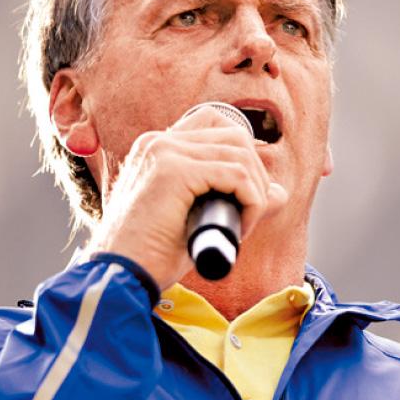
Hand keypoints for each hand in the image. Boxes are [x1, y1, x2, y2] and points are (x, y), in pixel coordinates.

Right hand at [87, 108, 287, 289]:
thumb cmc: (152, 254)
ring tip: (240, 226)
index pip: (216, 123)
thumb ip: (230, 197)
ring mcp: (164, 152)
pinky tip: (239, 228)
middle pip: (235, 136)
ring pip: (241, 156)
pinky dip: (251, 203)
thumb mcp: (196, 216)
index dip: (242, 155)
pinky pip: (237, 177)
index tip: (245, 193)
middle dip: (255, 175)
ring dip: (254, 193)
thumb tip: (279, 192)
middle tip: (248, 213)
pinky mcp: (174, 172)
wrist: (120, 276)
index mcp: (156, 147)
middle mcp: (158, 141)